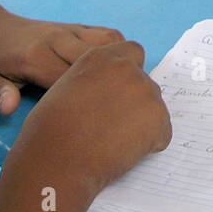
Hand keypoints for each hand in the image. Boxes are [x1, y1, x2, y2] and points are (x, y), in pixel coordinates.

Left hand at [0, 7, 126, 114]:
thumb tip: (10, 107)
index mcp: (37, 57)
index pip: (74, 82)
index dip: (90, 103)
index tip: (99, 124)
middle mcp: (58, 39)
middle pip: (101, 60)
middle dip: (114, 86)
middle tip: (121, 112)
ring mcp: (69, 30)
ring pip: (111, 44)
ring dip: (122, 66)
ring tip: (123, 92)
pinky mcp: (76, 26)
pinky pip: (108, 35)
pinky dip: (120, 51)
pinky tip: (118, 72)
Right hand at [16, 40, 170, 195]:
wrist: (58, 158)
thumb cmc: (50, 130)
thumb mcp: (65, 89)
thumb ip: (92, 81)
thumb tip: (105, 94)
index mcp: (101, 57)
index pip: (132, 53)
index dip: (126, 76)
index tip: (118, 94)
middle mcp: (126, 68)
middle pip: (145, 82)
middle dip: (136, 102)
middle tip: (115, 126)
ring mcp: (145, 91)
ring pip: (154, 108)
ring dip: (142, 123)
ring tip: (113, 142)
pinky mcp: (158, 117)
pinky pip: (162, 133)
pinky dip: (149, 145)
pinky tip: (122, 152)